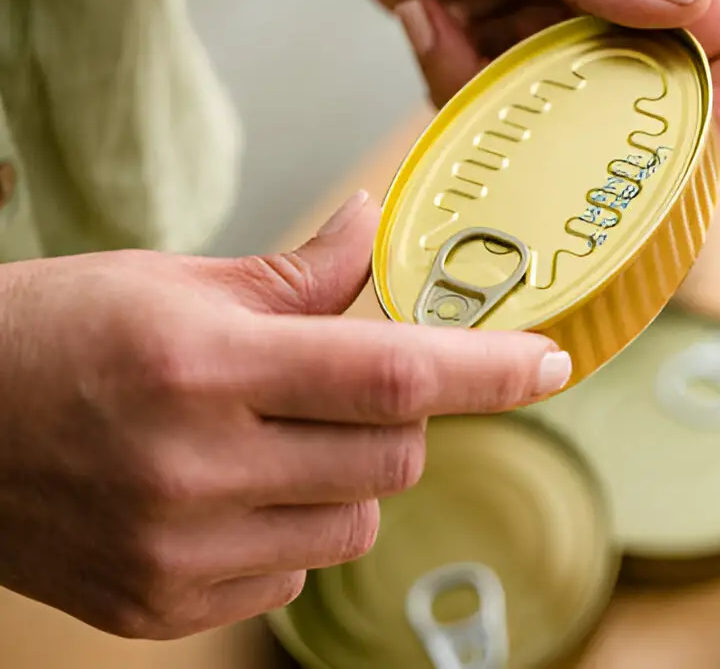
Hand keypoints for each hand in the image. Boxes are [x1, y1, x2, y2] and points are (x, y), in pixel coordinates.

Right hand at [0, 191, 569, 638]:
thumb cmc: (51, 335)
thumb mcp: (173, 281)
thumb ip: (298, 274)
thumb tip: (379, 228)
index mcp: (205, 366)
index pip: (392, 374)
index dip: (490, 371)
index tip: (551, 363)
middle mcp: (195, 469)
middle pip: (392, 456)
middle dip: (400, 417)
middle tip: (345, 385)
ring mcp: (178, 552)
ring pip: (354, 524)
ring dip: (345, 479)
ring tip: (269, 441)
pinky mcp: (163, 607)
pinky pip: (293, 579)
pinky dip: (289, 533)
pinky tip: (225, 495)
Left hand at [292, 0, 719, 163]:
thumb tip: (694, 6)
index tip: (683, 168)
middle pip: (644, 98)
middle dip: (590, 129)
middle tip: (531, 117)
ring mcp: (544, 18)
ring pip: (558, 112)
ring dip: (499, 98)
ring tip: (443, 28)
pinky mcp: (489, 36)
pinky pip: (491, 98)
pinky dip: (451, 76)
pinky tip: (421, 16)